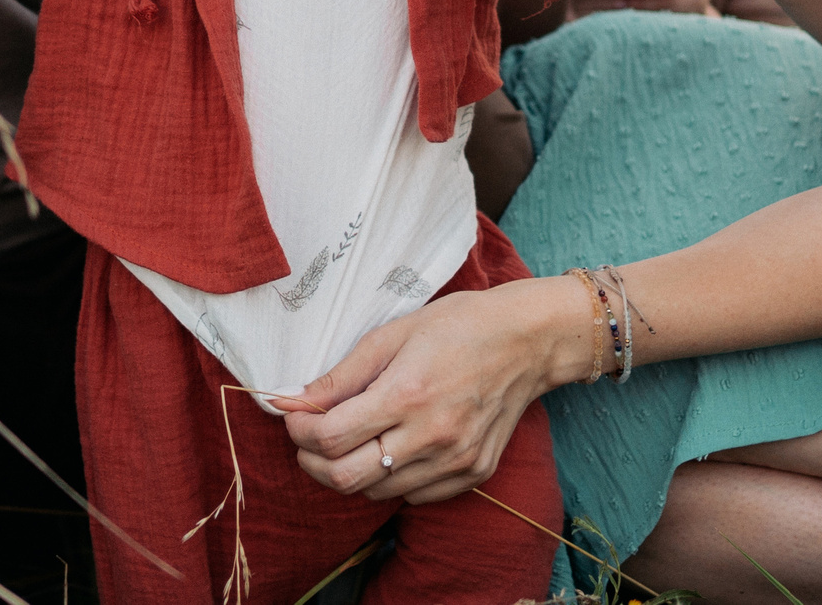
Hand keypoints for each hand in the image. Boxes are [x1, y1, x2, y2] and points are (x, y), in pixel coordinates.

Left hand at [278, 277, 598, 503]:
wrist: (528, 341)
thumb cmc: (459, 326)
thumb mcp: (393, 334)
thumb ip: (341, 375)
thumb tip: (293, 400)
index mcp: (407, 394)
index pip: (330, 438)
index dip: (299, 430)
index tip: (294, 415)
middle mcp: (432, 436)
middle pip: (345, 478)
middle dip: (312, 461)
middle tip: (309, 437)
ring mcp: (454, 461)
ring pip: (376, 492)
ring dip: (348, 471)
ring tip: (347, 440)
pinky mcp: (471, 474)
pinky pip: (412, 495)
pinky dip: (388, 479)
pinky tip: (389, 448)